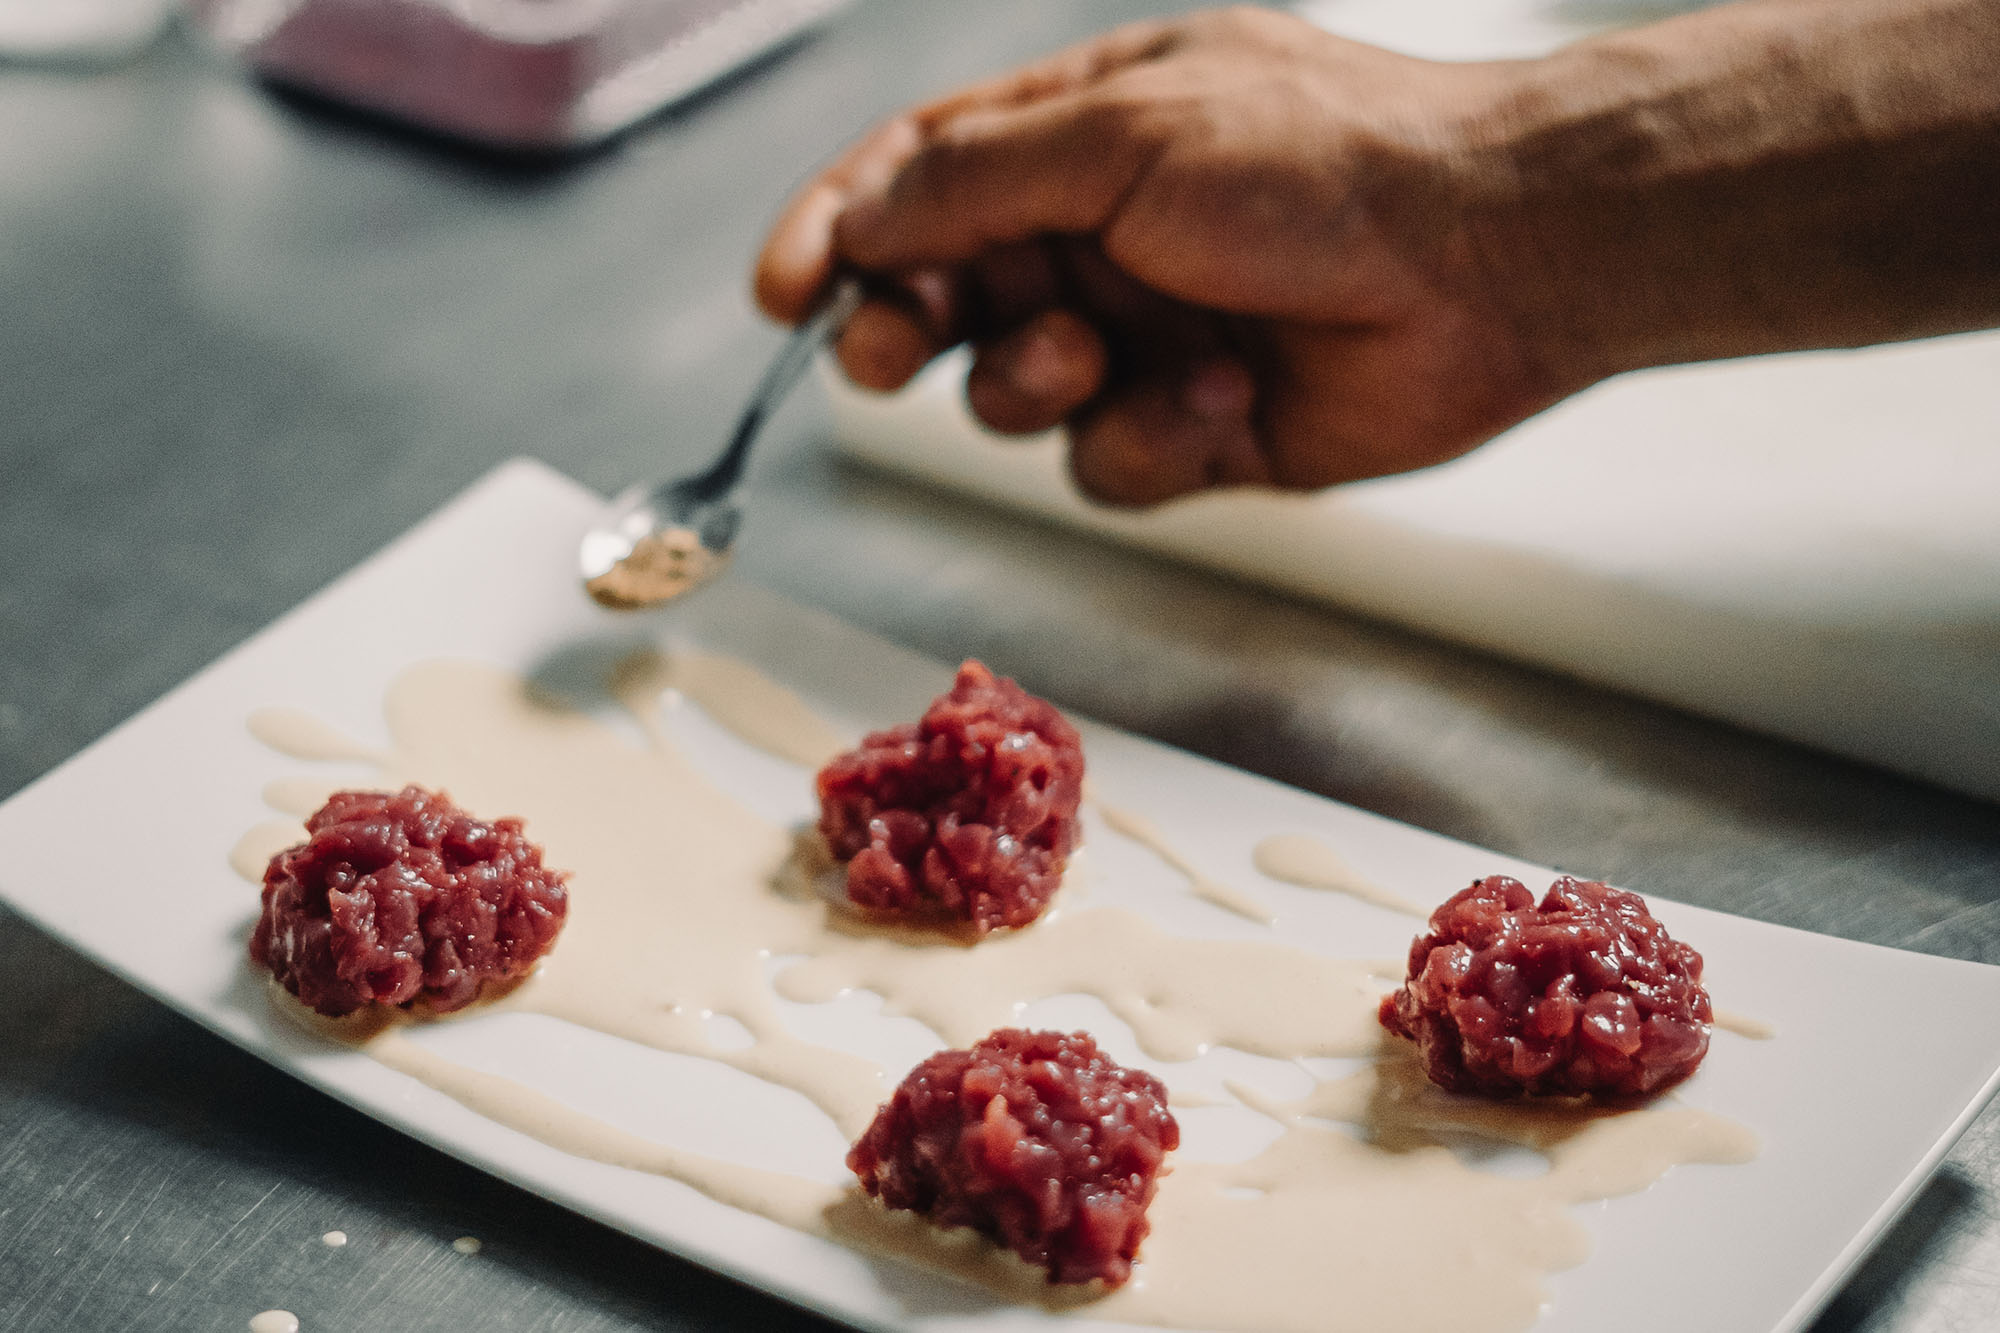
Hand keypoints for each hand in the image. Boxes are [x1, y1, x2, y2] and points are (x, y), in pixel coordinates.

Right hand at [754, 7, 1569, 506]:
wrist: (1493, 261)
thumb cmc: (1325, 164)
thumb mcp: (1124, 136)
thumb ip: (974, 177)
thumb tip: (859, 214)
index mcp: (1076, 136)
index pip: (913, 178)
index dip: (833, 231)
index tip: (781, 293)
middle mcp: (1099, 237)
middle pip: (942, 298)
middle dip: (906, 331)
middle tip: (897, 353)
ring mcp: (1143, 335)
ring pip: (1011, 397)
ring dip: (1039, 383)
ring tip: (1106, 354)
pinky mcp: (1193, 428)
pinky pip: (1105, 464)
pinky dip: (1148, 439)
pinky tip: (1225, 399)